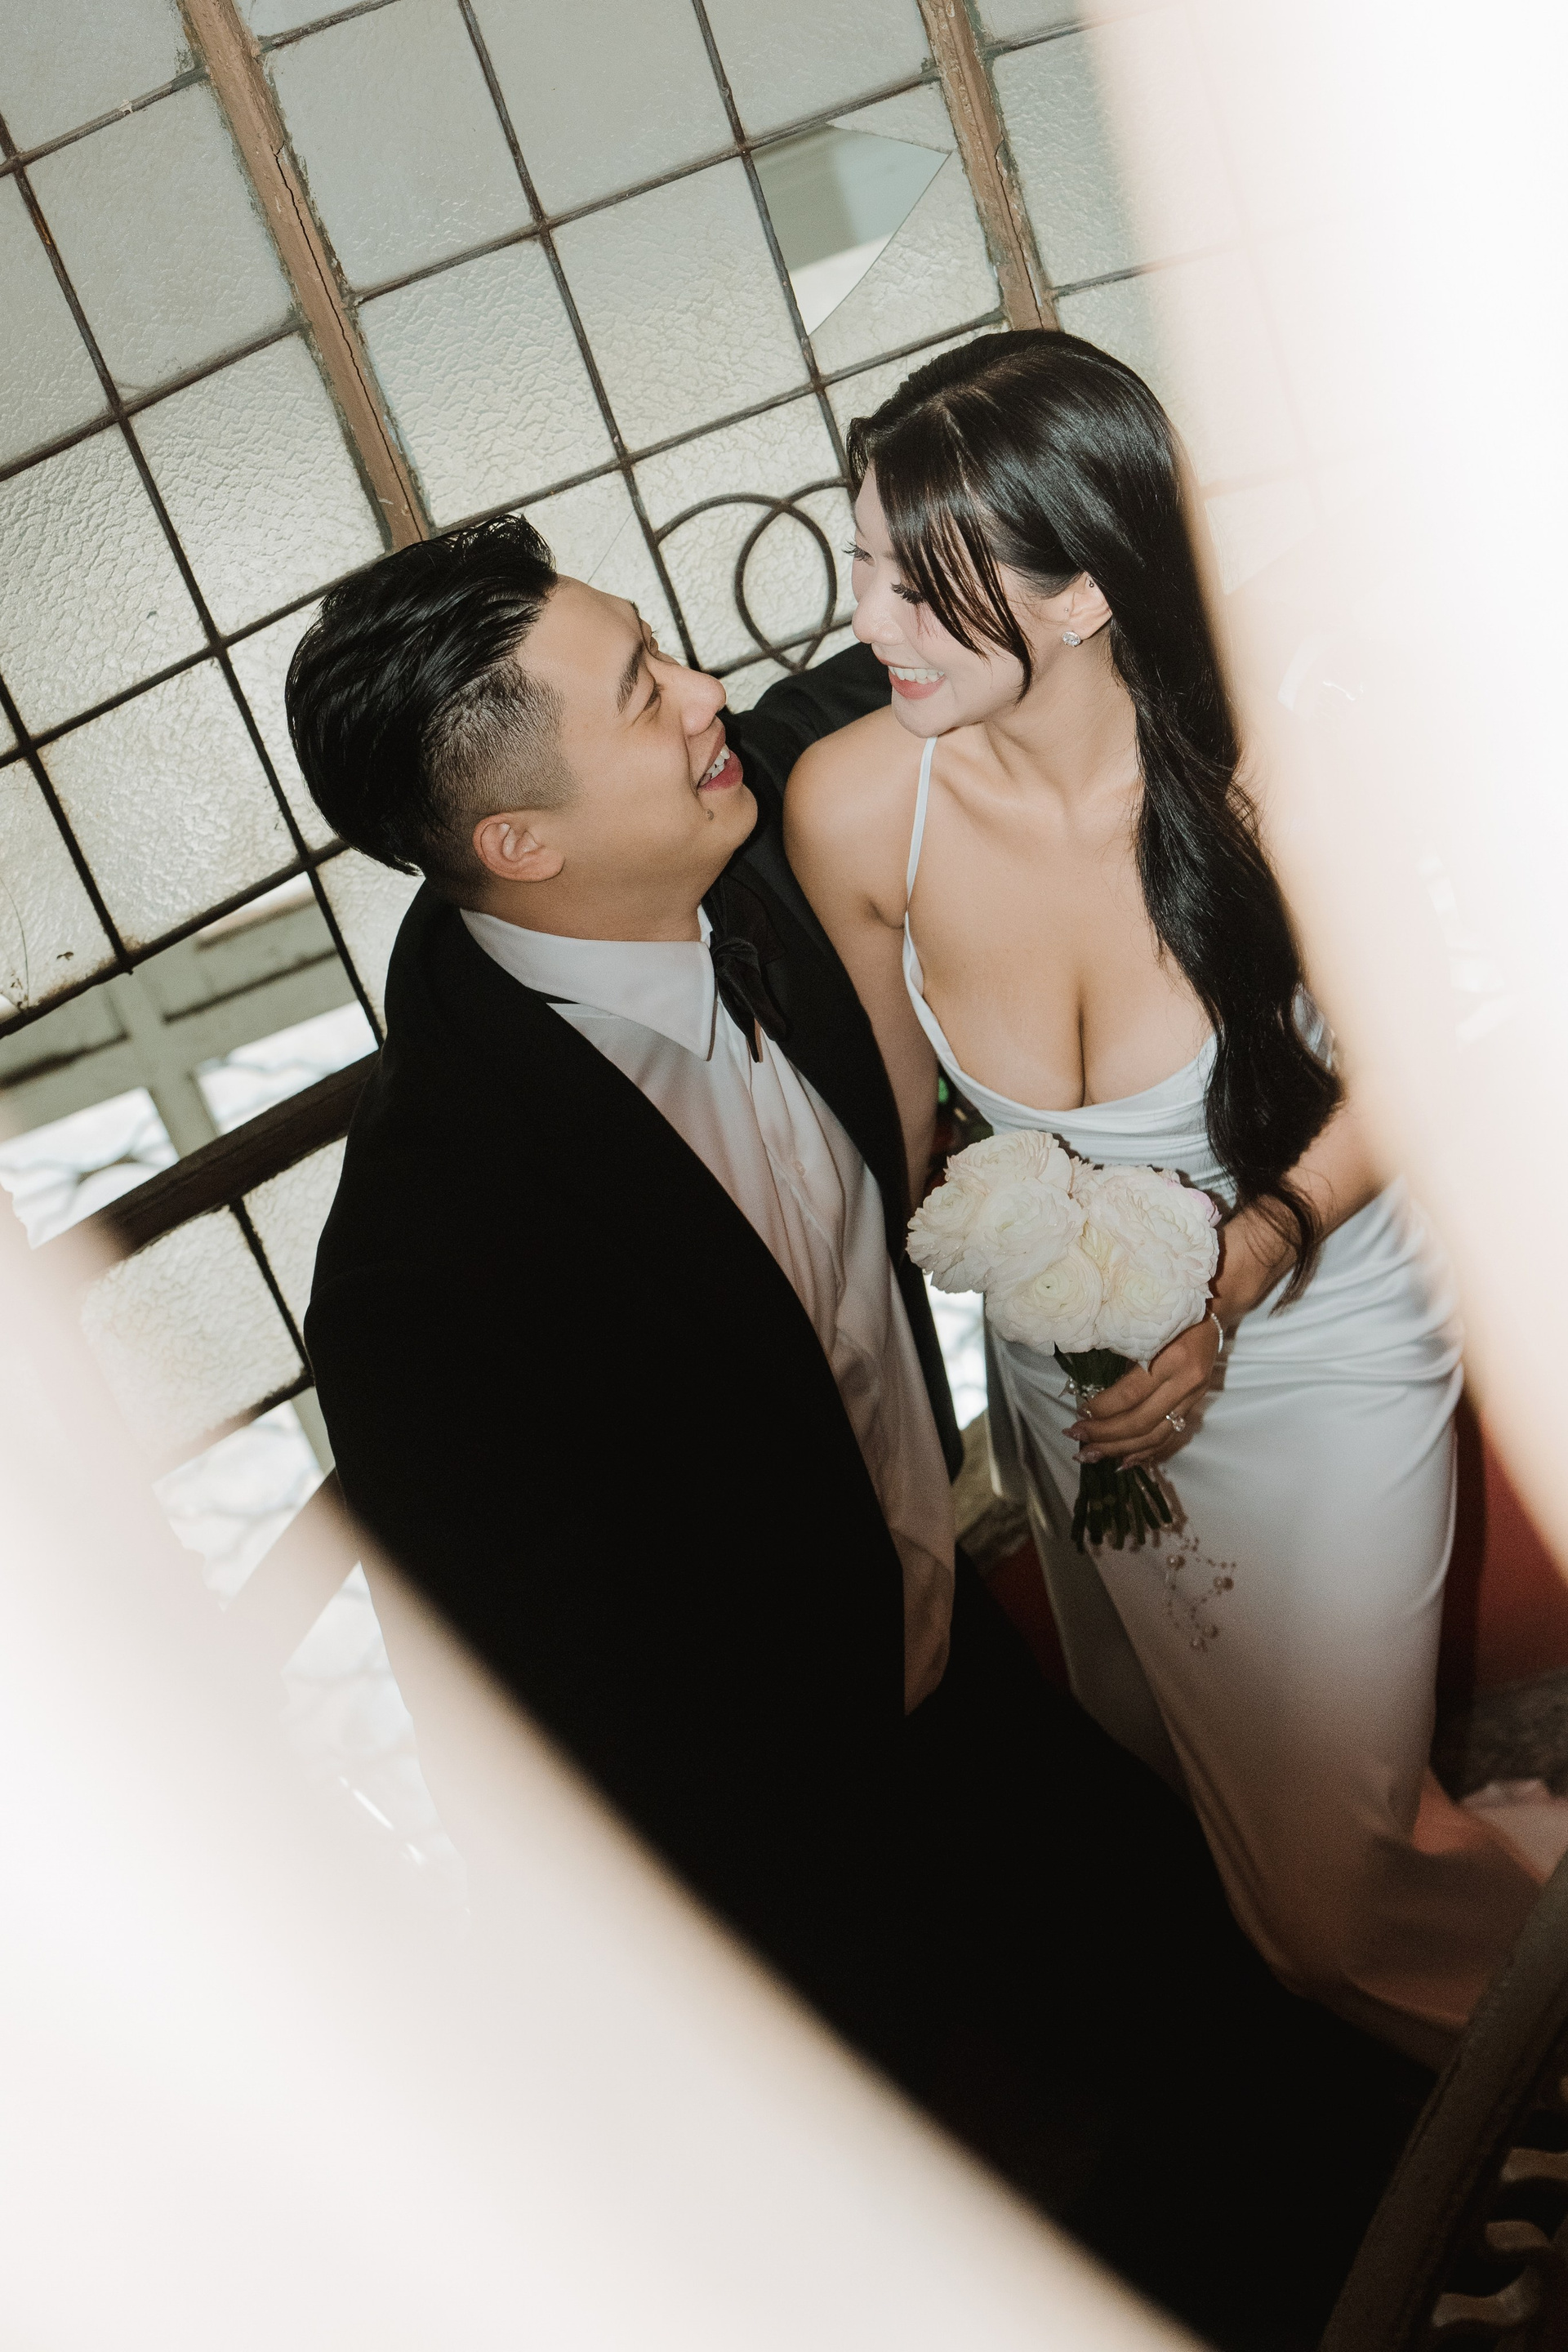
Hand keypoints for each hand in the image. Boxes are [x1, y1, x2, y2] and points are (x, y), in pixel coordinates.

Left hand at [1066, 1314, 1222, 1469]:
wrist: (1213, 1314)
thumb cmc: (1171, 1315)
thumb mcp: (1147, 1329)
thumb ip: (1124, 1357)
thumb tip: (1088, 1386)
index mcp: (1172, 1360)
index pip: (1131, 1394)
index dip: (1103, 1408)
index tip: (1079, 1412)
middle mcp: (1185, 1384)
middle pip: (1142, 1422)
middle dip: (1105, 1434)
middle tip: (1076, 1437)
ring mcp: (1193, 1398)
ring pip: (1155, 1436)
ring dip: (1120, 1449)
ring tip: (1091, 1455)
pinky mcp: (1194, 1406)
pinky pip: (1168, 1436)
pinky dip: (1145, 1451)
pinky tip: (1123, 1461)